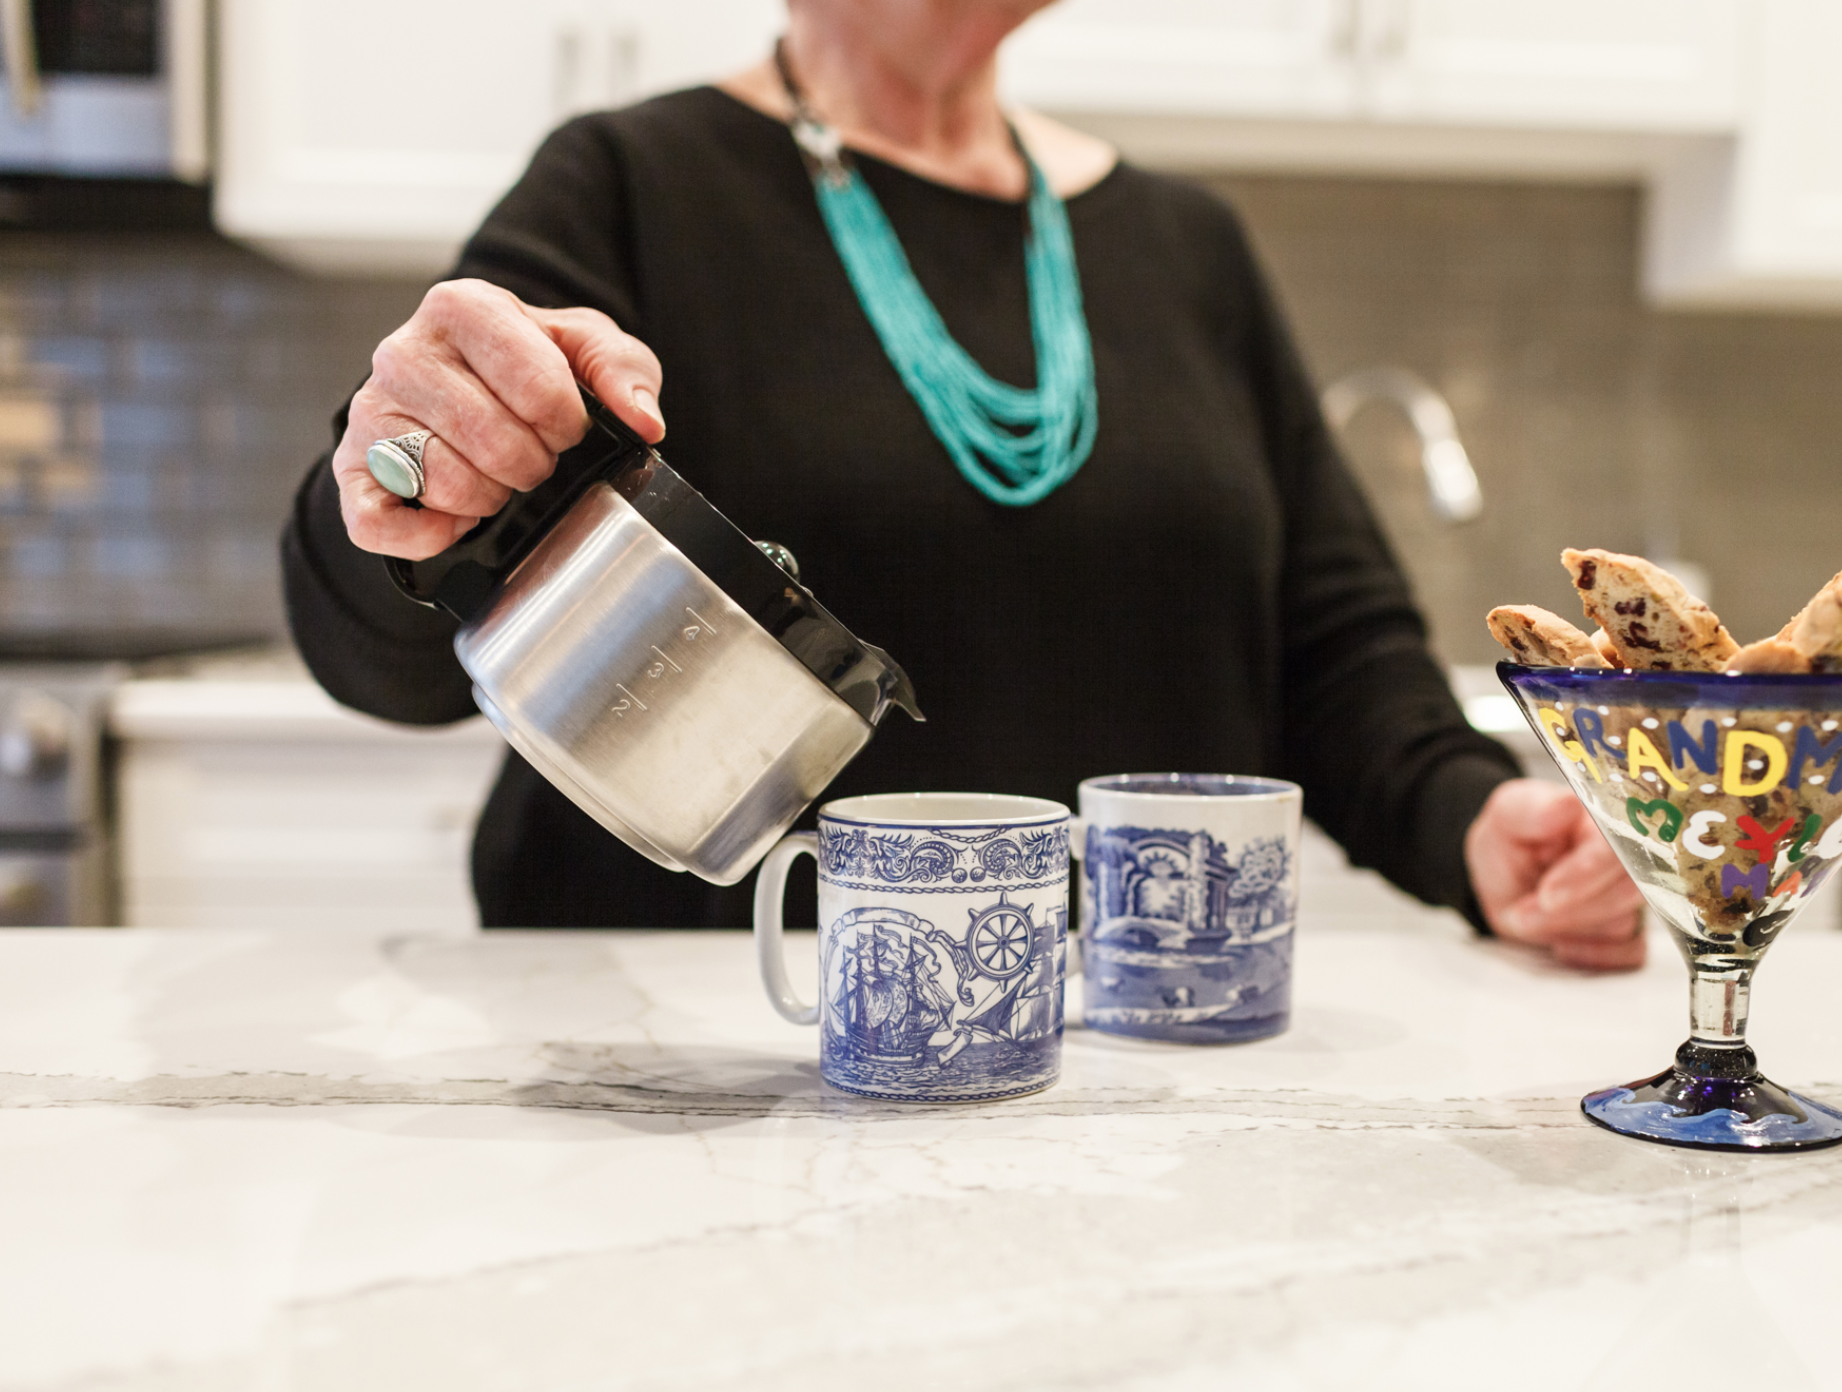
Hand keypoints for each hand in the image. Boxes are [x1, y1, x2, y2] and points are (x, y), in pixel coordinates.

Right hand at [332, 279, 665, 559]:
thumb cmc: (527, 364)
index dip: (566, 424)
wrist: (462, 385)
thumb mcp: (587, 348)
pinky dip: (429, 535)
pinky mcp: (351, 469)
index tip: (563, 425)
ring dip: (489, 497)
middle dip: (533, 465)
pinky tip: (455, 517)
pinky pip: (379, 523)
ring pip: (446, 482)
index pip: (538, 387)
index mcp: (462, 308)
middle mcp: (402, 353)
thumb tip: (642, 422)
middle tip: (531, 456)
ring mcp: (370, 413)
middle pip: (496, 442)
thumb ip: (623, 371)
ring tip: (494, 477)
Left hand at [1464, 778, 1645, 969]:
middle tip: (1522, 912)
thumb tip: (1568, 804)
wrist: (1508, 877)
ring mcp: (1634, 895)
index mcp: (1605, 817)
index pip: (1617, 847)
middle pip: (1627, 892)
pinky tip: (1560, 943)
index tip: (1547, 895)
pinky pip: (1629, 954)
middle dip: (1568, 910)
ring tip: (1530, 916)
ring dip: (1569, 930)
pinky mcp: (1633, 930)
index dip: (1585, 875)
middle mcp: (1631, 856)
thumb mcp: (1507, 816)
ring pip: (1625, 925)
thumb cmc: (1513, 839)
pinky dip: (1589, 954)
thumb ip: (1531, 810)